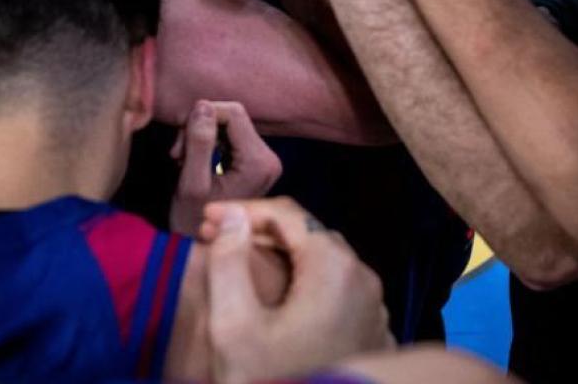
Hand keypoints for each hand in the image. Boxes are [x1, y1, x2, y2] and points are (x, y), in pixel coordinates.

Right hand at [168, 101, 281, 234]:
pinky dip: (206, 146)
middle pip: (231, 117)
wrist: (205, 254)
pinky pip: (228, 138)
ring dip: (200, 139)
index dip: (202, 116)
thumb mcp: (192, 183)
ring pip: (227, 126)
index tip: (179, 142)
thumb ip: (199, 143)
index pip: (234, 113)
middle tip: (177, 155)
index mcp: (260, 163)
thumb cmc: (194, 226)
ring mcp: (263, 162)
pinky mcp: (254, 164)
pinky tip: (192, 164)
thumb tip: (203, 105)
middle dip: (199, 130)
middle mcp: (269, 159)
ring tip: (181, 162)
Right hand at [201, 198, 391, 383]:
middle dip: (260, 231)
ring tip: (239, 263)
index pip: (288, 215)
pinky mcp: (373, 333)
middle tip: (214, 238)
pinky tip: (275, 297)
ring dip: (282, 257)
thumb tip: (231, 216)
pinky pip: (337, 292)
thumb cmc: (271, 380)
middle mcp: (364, 279)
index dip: (243, 210)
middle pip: (309, 236)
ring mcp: (374, 308)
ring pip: (325, 263)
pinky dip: (305, 283)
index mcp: (334, 268)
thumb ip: (227, 262)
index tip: (204, 221)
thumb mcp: (234, 326)